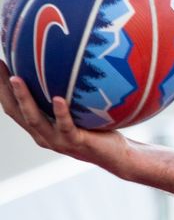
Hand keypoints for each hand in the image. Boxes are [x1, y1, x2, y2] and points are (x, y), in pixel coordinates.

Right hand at [0, 61, 128, 166]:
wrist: (117, 156)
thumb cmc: (98, 129)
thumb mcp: (77, 110)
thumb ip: (67, 94)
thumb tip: (65, 63)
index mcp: (39, 126)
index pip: (12, 105)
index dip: (1, 87)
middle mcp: (42, 134)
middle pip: (14, 110)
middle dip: (3, 88)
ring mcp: (57, 140)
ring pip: (34, 119)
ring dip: (23, 98)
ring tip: (15, 78)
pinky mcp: (75, 143)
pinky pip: (66, 127)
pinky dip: (61, 113)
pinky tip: (59, 99)